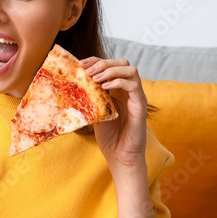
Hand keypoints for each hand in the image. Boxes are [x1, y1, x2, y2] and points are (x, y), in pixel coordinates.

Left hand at [79, 56, 147, 171]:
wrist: (120, 156)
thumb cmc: (109, 137)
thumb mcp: (96, 111)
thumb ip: (91, 96)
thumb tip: (75, 82)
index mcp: (118, 90)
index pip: (110, 66)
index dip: (96, 61)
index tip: (81, 63)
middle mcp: (129, 91)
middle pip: (123, 63)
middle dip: (104, 63)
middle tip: (89, 71)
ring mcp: (136, 97)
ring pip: (131, 70)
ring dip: (111, 70)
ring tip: (96, 78)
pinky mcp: (140, 106)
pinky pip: (134, 86)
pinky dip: (119, 82)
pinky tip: (105, 88)